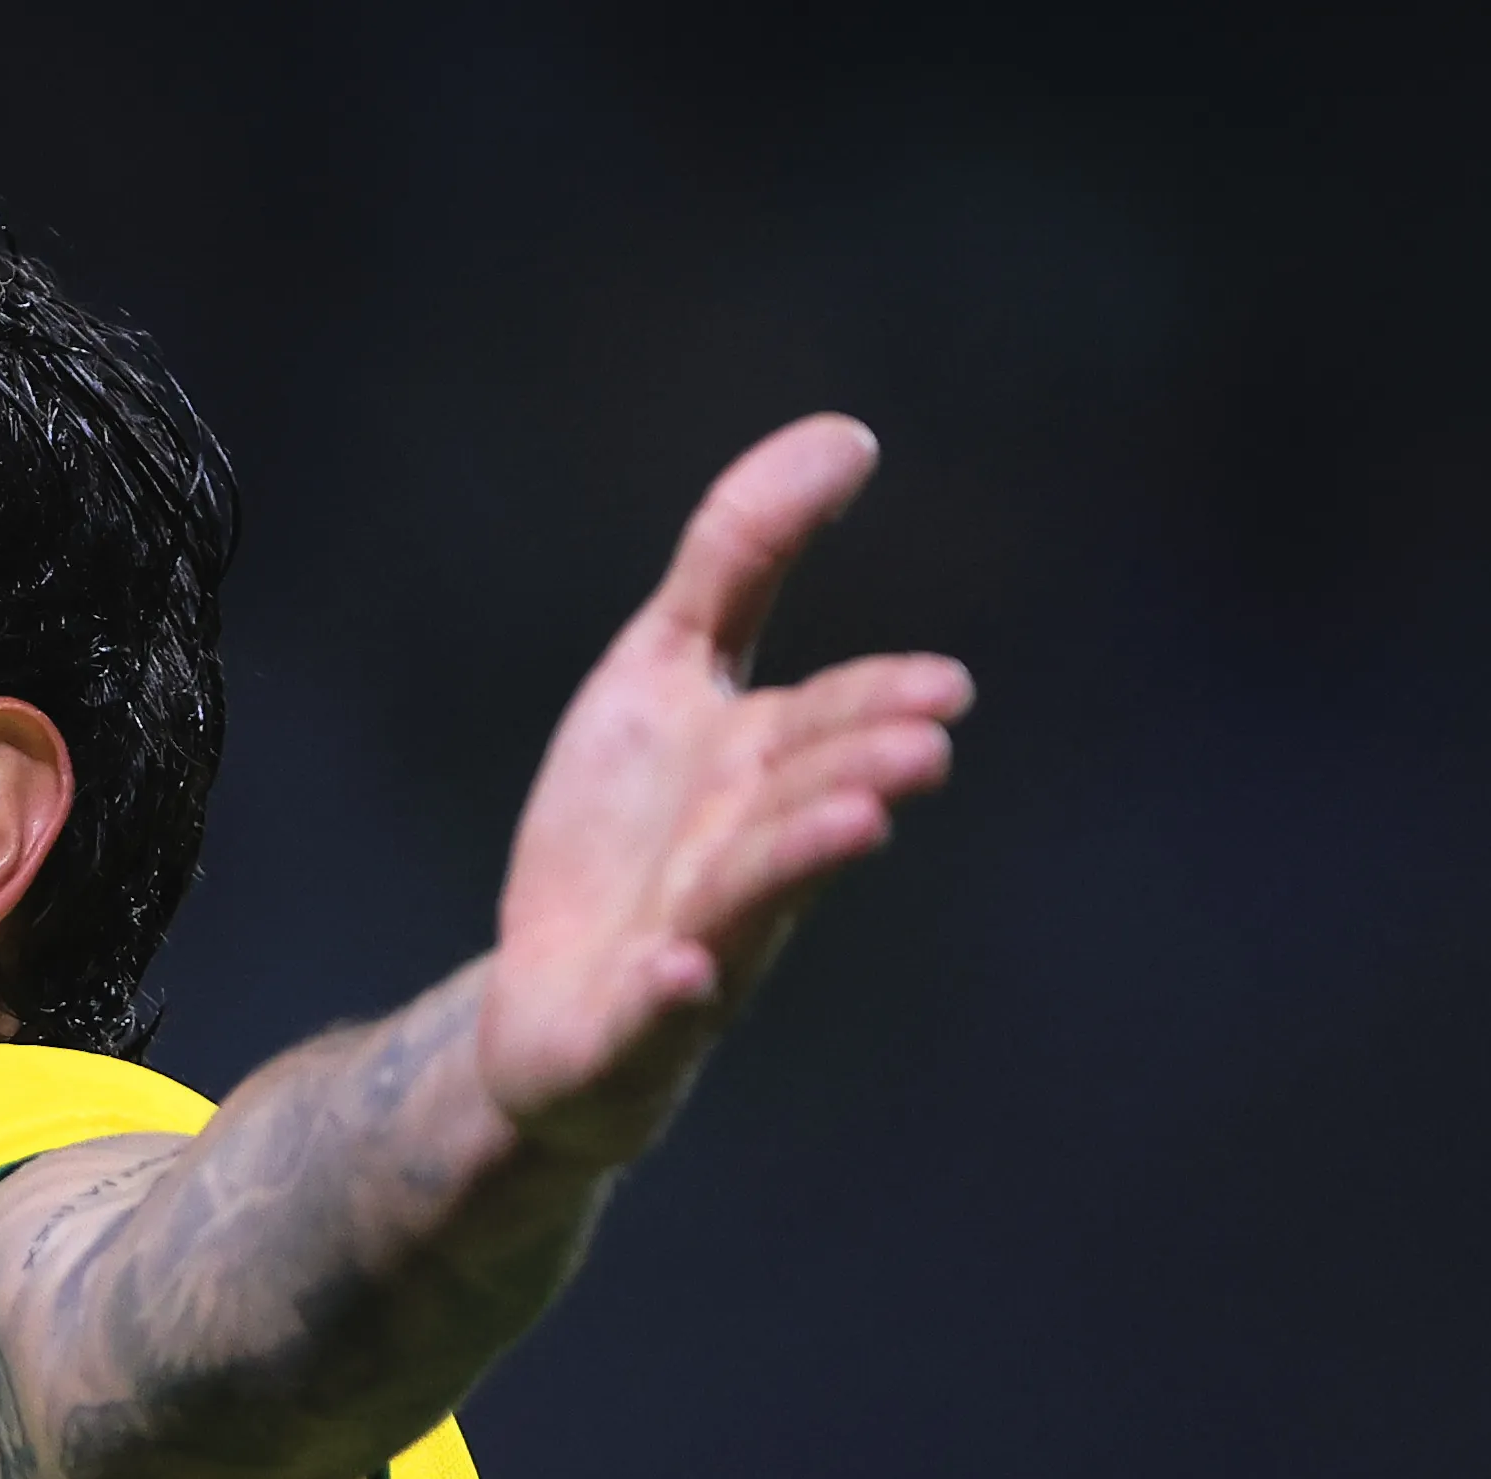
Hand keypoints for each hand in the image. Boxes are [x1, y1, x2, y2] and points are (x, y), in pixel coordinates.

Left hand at [478, 415, 972, 1161]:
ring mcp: (690, 949)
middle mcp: (742, 862)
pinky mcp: (621, 1031)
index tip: (944, 686)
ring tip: (855, 823)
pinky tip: (674, 972)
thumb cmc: (622, 831)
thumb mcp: (658, 673)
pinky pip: (652, 1017)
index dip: (879, 704)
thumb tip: (848, 434)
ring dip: (799, 863)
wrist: (546, 1001)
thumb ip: (740, 558)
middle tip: (922, 748)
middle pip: (802, 808)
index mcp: (760, 776)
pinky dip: (666, 994)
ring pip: (748, 905)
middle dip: (858, 774)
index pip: (828, 725)